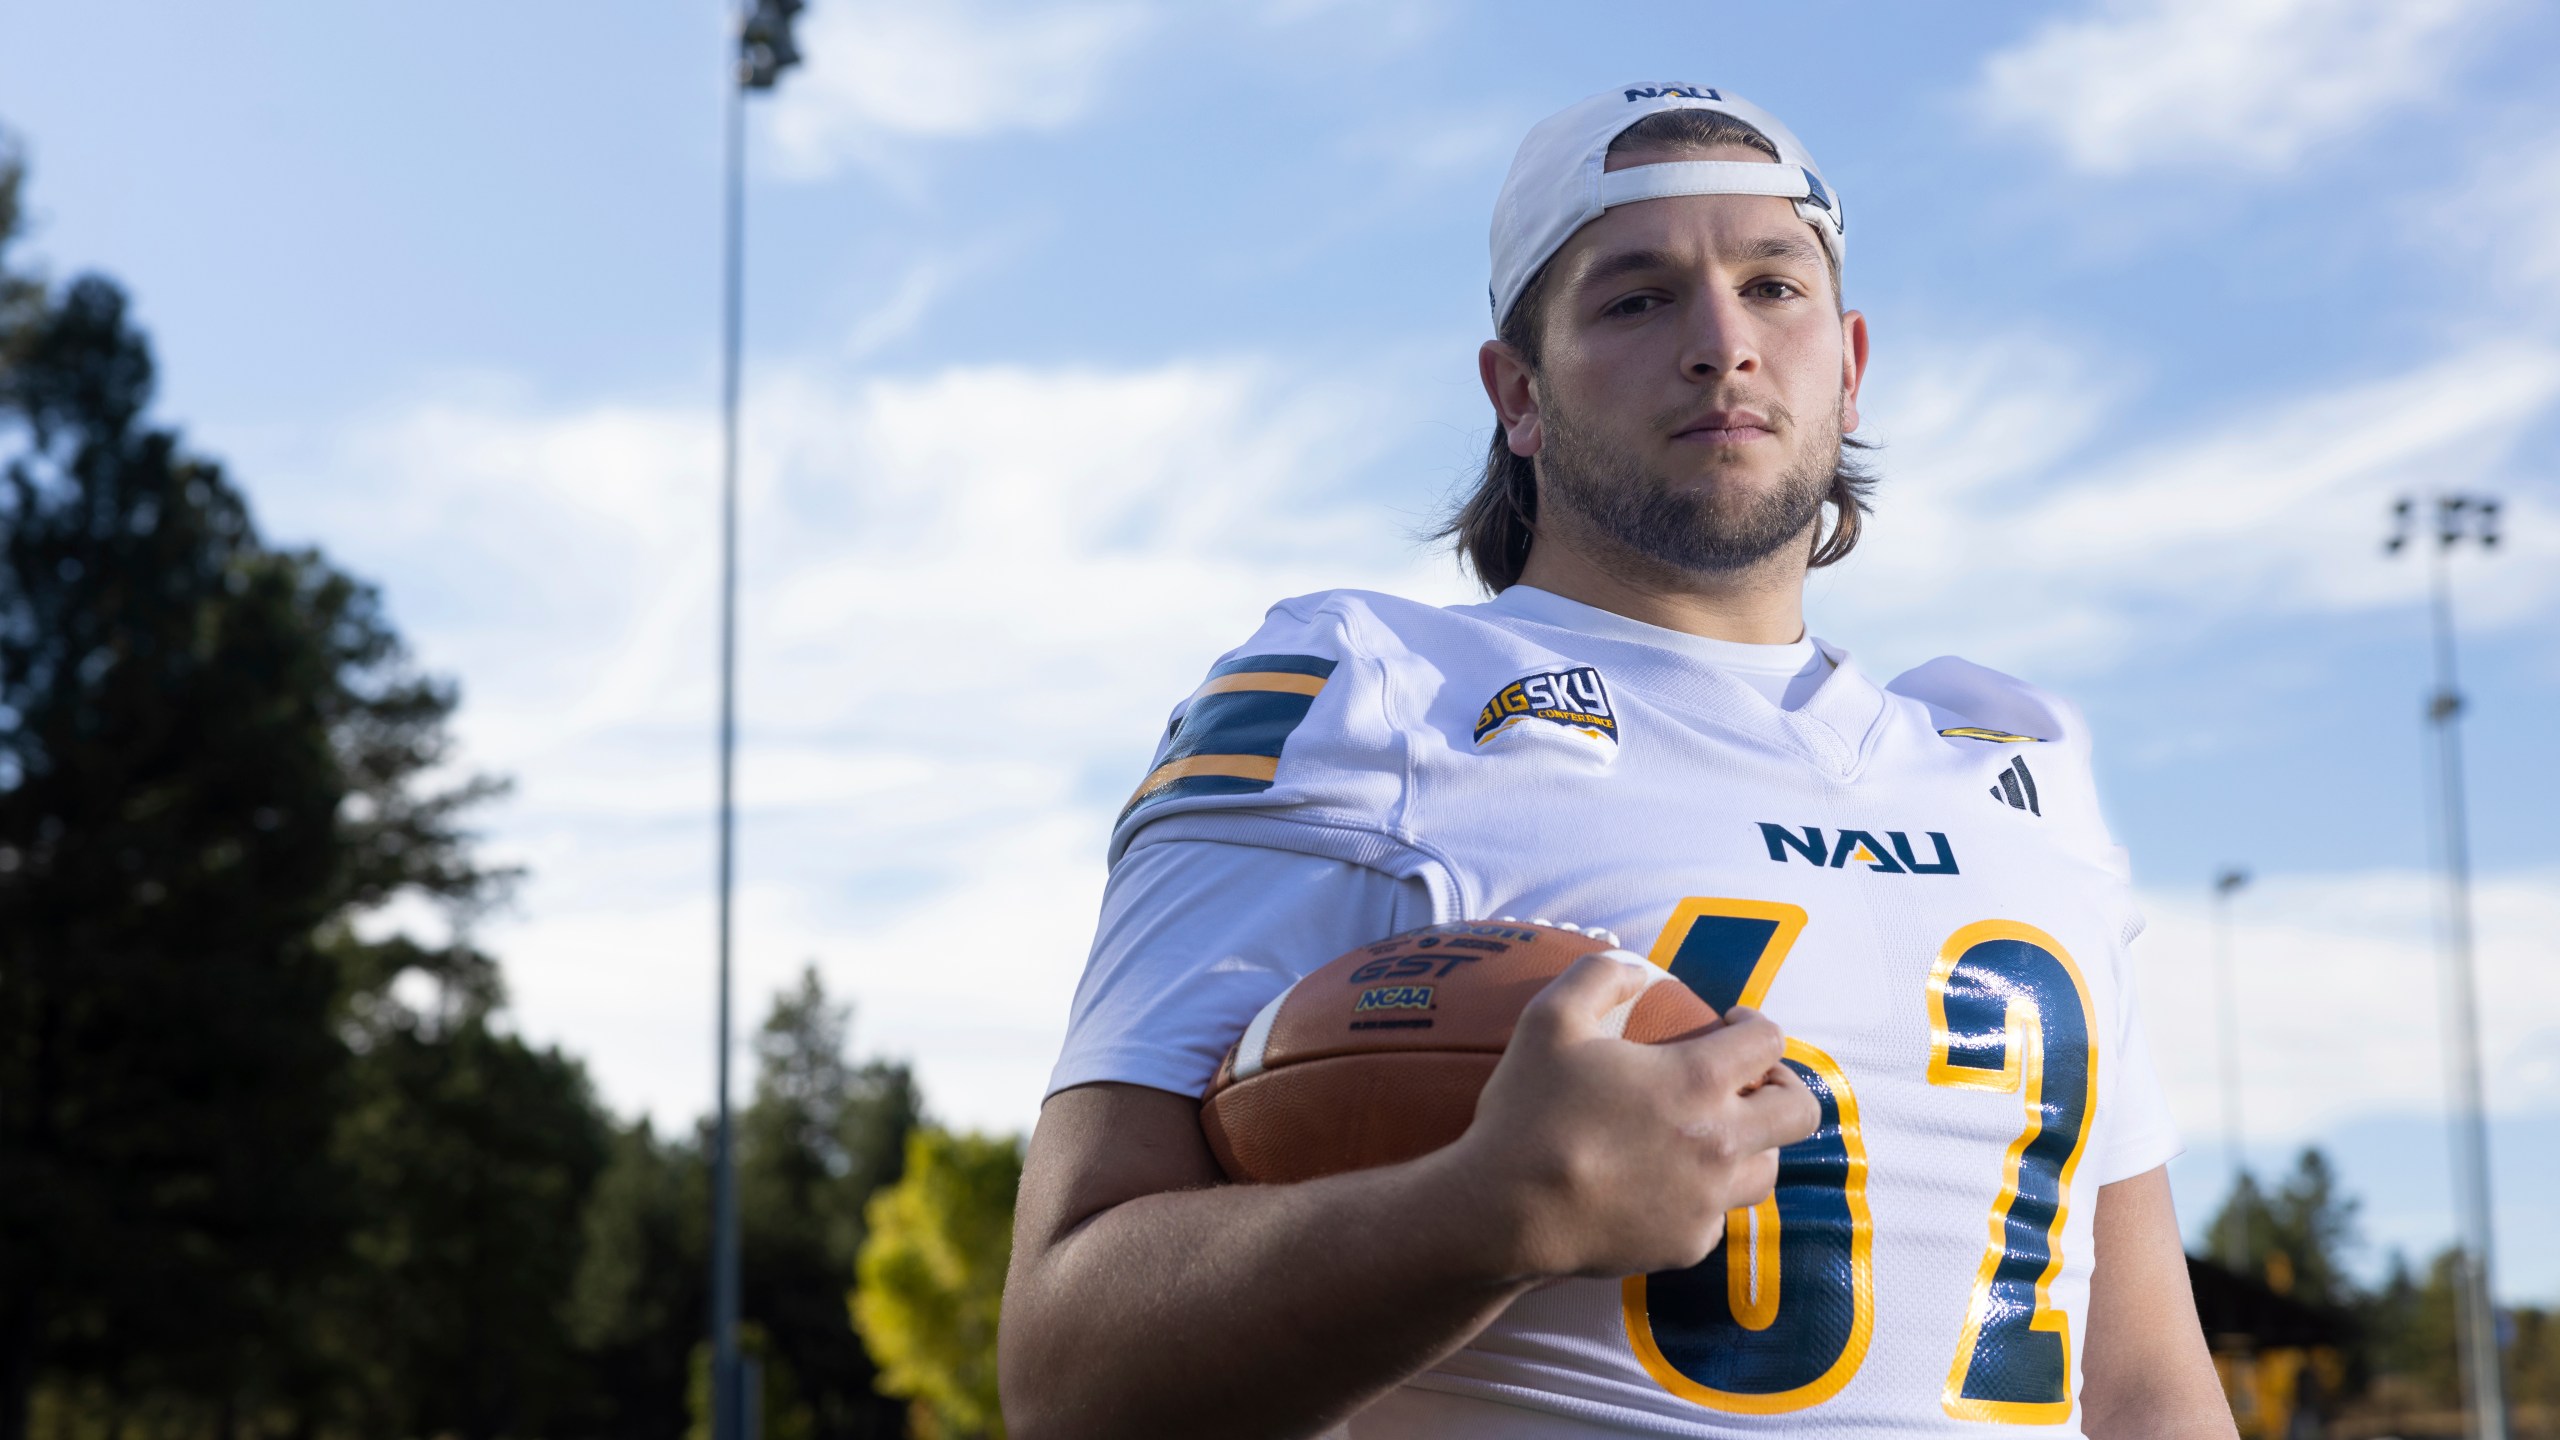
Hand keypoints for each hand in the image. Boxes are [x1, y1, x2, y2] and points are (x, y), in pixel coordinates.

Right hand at [1441, 951, 1819, 1280]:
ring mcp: (1708, 1200)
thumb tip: (1635, 967)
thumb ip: (1598, 975)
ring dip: (1752, 1144)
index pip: (1768, 1041)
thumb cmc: (1528, 1112)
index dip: (1756, 1022)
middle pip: (1799, 1113)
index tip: (1731, 1023)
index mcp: (1697, 1081)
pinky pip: (1717, 1215)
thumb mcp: (1548, 1019)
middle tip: (1748, 1081)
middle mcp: (1720, 1142)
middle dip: (1784, 1087)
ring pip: (1767, 1169)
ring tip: (1714, 1134)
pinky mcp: (1687, 1245)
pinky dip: (1704, 1195)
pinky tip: (1666, 1184)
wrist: (1505, 1213)